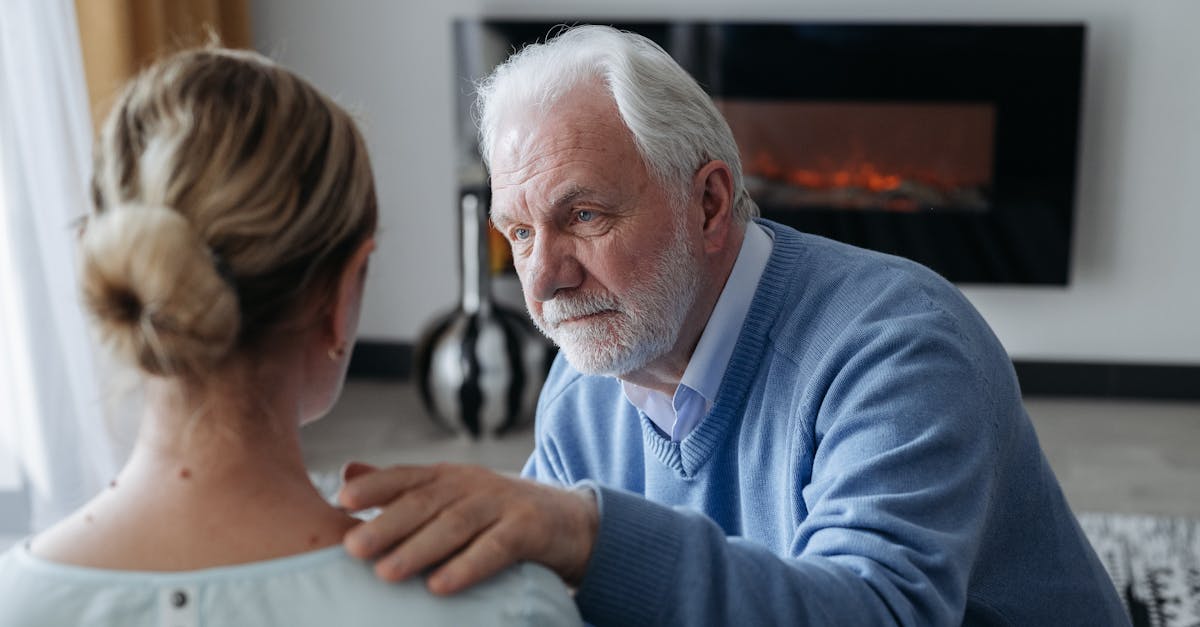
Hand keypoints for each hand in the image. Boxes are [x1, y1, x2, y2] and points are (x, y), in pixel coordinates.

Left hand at [337, 462, 597, 594]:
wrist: (570, 521)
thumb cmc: (497, 512)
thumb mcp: (451, 496)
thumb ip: (401, 487)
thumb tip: (347, 474)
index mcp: (449, 476)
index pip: (407, 476)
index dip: (375, 486)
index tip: (340, 500)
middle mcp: (472, 484)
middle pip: (425, 502)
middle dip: (386, 524)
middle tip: (350, 548)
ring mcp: (503, 503)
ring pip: (455, 525)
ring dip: (418, 548)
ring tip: (385, 573)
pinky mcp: (530, 529)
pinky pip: (496, 548)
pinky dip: (467, 566)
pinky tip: (441, 586)